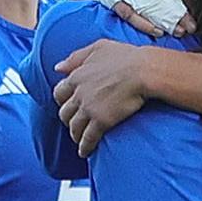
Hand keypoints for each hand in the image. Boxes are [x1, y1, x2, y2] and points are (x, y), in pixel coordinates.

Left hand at [56, 39, 155, 153]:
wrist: (143, 71)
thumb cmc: (126, 56)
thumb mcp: (98, 48)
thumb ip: (76, 57)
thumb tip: (58, 68)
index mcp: (77, 76)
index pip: (59, 93)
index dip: (62, 101)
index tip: (68, 104)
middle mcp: (79, 94)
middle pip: (64, 112)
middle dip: (68, 120)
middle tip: (74, 123)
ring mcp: (89, 109)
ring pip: (74, 127)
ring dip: (75, 135)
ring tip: (79, 140)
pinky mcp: (101, 121)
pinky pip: (88, 139)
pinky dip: (84, 147)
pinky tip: (85, 152)